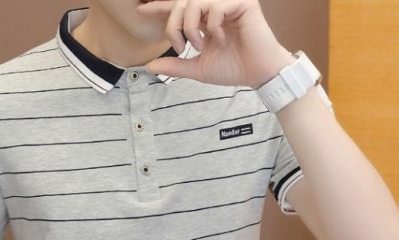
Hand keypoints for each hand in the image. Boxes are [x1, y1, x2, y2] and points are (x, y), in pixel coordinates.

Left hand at [140, 0, 293, 87]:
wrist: (257, 74)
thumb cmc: (233, 69)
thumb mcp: (198, 68)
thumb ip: (175, 65)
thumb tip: (148, 66)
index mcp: (204, 19)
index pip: (179, 8)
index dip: (160, 8)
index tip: (140, 11)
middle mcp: (214, 7)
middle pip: (182, 3)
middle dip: (174, 25)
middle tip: (180, 47)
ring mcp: (228, 3)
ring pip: (195, 1)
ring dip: (190, 26)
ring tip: (199, 45)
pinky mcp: (243, 3)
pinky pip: (215, 6)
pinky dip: (212, 25)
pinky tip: (220, 40)